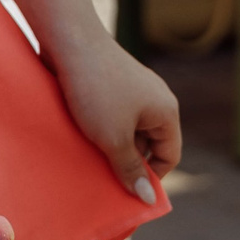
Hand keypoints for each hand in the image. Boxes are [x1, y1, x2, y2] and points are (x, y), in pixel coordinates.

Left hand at [54, 33, 182, 194]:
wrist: (69, 40)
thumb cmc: (95, 90)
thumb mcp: (113, 138)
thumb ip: (130, 169)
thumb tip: (147, 198)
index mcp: (166, 111)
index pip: (169, 156)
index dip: (151, 177)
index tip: (126, 191)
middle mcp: (155, 99)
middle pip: (148, 144)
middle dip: (128, 161)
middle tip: (104, 178)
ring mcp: (133, 89)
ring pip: (127, 130)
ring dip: (111, 144)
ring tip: (89, 158)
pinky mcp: (111, 83)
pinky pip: (113, 115)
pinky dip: (100, 128)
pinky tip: (81, 137)